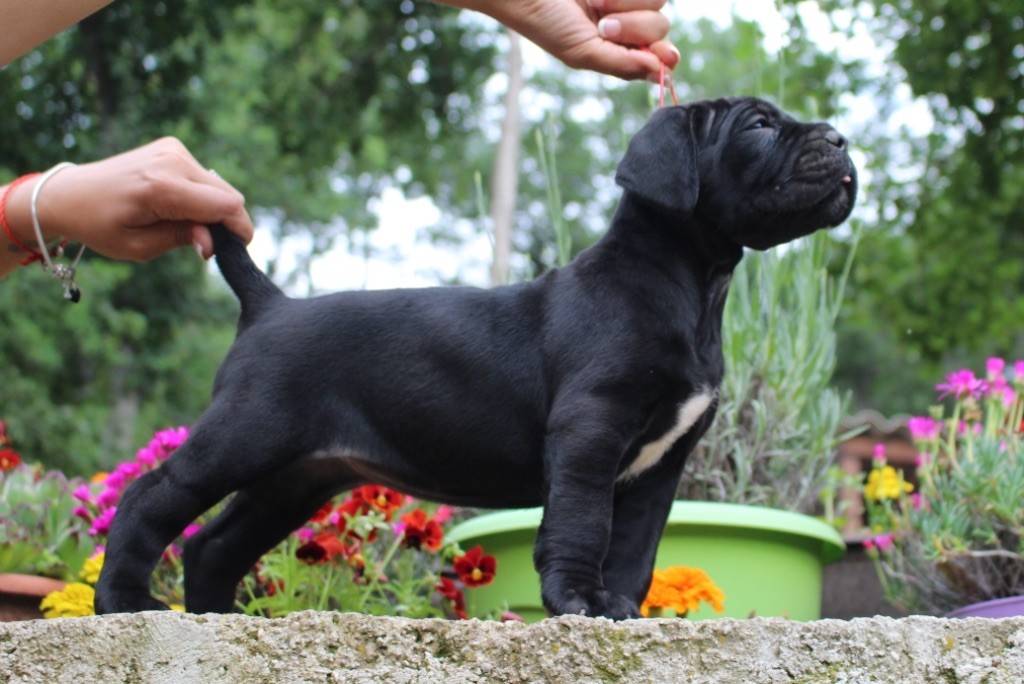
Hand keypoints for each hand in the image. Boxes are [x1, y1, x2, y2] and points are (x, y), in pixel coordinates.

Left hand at [34, 137, 252, 261]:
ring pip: (220, 187)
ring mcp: (173, 149)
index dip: (237, 230)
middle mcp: (172, 161)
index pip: (226, 206)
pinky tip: (178, 205)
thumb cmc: (99, 224)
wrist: (69, 193)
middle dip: (226, 222)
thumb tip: (214, 242)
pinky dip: (201, 195)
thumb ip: (181, 240)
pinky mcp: (172, 147)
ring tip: (183, 223)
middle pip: (229, 195)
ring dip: (213, 209)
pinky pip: (205, 177)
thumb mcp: (138, 247)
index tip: (230, 249)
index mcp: (162, 187)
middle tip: (202, 242)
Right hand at [449, 0, 678, 80]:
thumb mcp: (582, 53)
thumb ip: (622, 65)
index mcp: (617, 51)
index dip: (666, 56)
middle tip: (603, 25)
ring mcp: (624, 0)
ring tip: (596, 2)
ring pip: (657, 2)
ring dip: (627, 3)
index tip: (664, 53)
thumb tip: (663, 75)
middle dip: (634, 27)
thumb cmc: (547, 21)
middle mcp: (625, 25)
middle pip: (660, 28)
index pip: (658, 56)